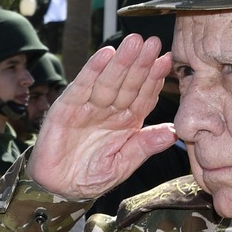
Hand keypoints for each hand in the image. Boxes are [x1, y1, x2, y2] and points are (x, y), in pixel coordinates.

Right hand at [29, 35, 176, 201]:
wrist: (58, 189)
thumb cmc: (90, 177)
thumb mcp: (123, 165)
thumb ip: (144, 146)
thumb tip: (173, 132)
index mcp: (126, 122)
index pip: (144, 96)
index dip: (155, 78)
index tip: (167, 61)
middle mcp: (109, 110)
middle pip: (128, 83)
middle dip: (141, 63)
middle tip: (153, 42)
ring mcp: (88, 107)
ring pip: (108, 80)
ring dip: (121, 61)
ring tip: (134, 43)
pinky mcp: (66, 108)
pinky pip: (81, 86)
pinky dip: (92, 70)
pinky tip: (105, 55)